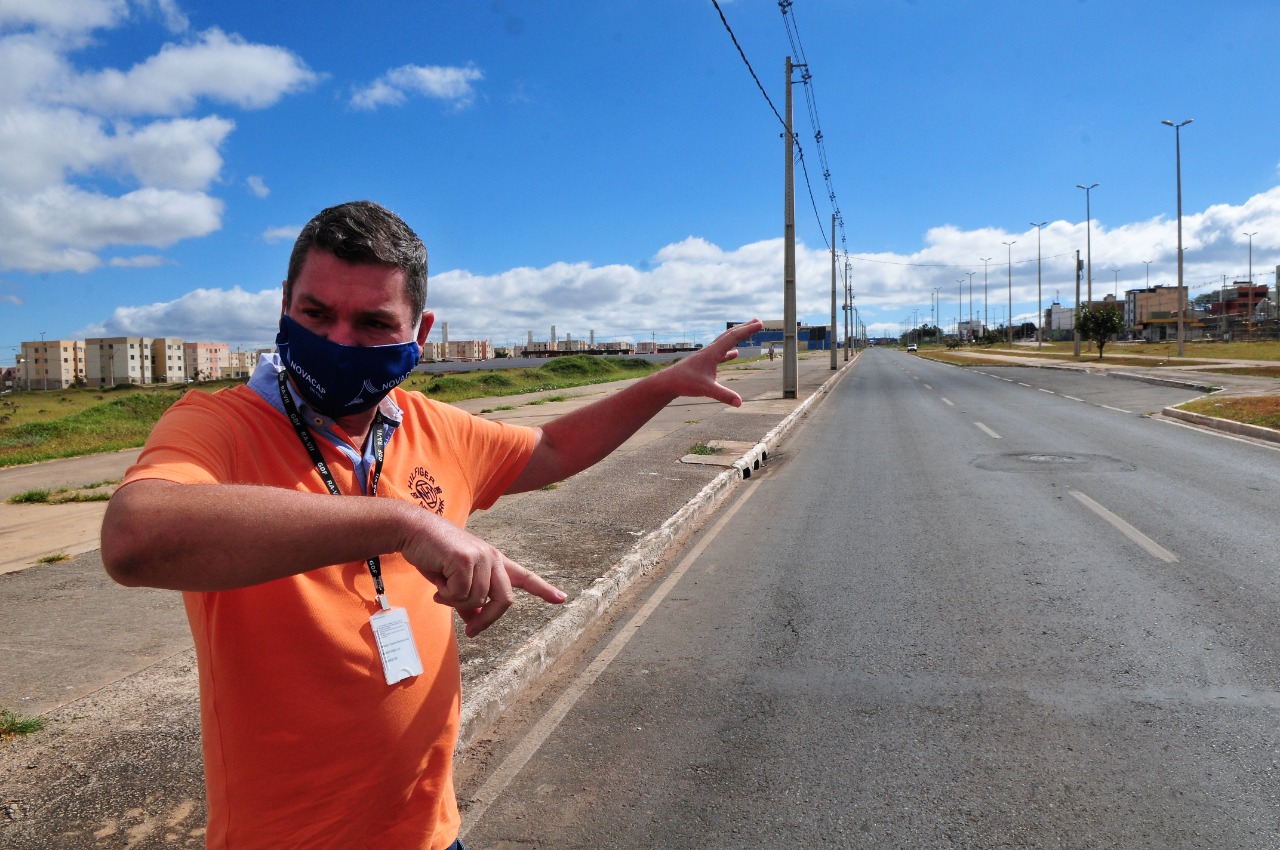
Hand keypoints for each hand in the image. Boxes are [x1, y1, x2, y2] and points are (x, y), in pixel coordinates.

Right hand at [401, 514, 565, 636]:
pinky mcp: (466, 559)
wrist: (412, 532)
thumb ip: (468, 600)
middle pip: (505, 600)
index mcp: (494, 560)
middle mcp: (493, 557)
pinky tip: (437, 582)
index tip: (561, 599)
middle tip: (471, 631)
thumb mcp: (453, 582)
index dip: (543, 589)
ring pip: (477, 600)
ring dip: (455, 602)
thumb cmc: (432, 556)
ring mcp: (482, 557)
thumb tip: (476, 620)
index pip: (524, 576)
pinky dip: (446, 595)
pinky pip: (461, 594)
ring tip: (441, 588)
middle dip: (488, 619)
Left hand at [658, 318, 762, 405]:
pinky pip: (721, 354)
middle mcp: (710, 351)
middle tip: (758, 321)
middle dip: (744, 328)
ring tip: (748, 330)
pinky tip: (736, 353)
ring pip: (725, 342)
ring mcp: (707, 356)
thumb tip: (740, 403)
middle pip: (730, 335)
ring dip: (737, 336)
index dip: (748, 330)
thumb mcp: (706, 389)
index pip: (733, 337)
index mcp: (713, 353)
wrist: (667, 382)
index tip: (760, 323)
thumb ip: (723, 395)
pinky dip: (729, 352)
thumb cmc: (685, 383)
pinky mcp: (704, 363)